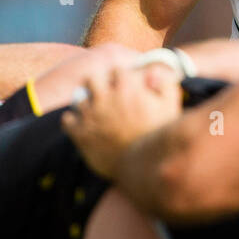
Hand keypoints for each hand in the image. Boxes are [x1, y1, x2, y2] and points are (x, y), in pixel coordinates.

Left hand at [61, 62, 182, 179]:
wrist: (143, 167)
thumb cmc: (158, 135)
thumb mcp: (171, 105)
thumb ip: (165, 83)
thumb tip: (151, 72)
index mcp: (127, 87)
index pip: (116, 71)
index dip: (120, 78)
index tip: (123, 86)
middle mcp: (106, 97)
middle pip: (91, 79)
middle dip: (96, 84)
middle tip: (102, 94)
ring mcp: (91, 115)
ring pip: (78, 100)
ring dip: (85, 105)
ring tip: (93, 113)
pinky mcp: (80, 133)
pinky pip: (67, 120)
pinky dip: (73, 122)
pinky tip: (83, 126)